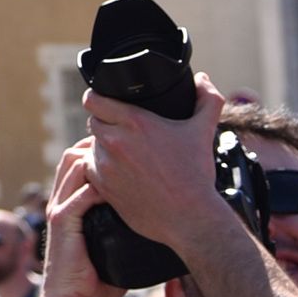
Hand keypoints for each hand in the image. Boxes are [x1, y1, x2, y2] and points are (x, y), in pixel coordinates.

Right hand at [34, 142, 112, 296]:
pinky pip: (80, 192)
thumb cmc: (95, 283)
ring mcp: (59, 210)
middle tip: (126, 146)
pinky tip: (122, 186)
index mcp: (67, 205)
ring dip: (97, 158)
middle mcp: (59, 202)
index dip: (96, 150)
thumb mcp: (113, 249)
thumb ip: (127, 232)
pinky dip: (99, 185)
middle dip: (96, 146)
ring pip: (72, 166)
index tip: (125, 149)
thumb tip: (164, 227)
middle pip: (71, 157)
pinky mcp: (62, 221)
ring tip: (124, 159)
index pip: (76, 163)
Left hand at [82, 71, 238, 257]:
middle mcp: (115, 141)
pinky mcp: (101, 187)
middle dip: (105, 122)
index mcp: (135, 122)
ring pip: (91, 146)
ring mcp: (105, 165)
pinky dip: (100, 169)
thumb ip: (207, 99)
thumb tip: (203, 79)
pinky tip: (119, 172)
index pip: (94, 99)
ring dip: (102, 147)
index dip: (97, 97)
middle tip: (122, 130)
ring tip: (125, 154)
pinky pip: (90, 169)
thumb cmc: (195, 174)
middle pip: (93, 121)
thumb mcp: (204, 131)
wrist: (189, 218)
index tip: (105, 101)